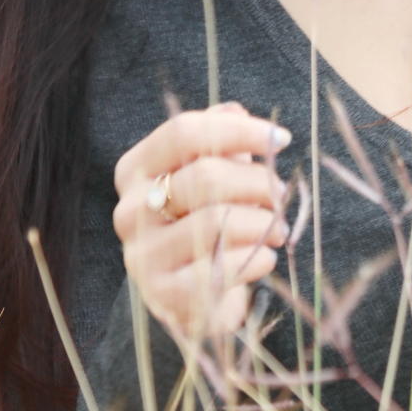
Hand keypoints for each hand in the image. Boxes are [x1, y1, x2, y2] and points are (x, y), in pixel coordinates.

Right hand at [113, 100, 291, 335]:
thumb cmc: (207, 227)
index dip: (239, 130)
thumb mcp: (211, 179)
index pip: (184, 132)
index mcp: (135, 170)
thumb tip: (235, 110)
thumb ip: (219, 143)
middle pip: (205, 176)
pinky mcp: (163, 294)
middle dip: (258, 182)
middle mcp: (130, 210)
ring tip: (279, 229)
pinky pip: (220, 268)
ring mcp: (142, 255)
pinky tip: (265, 257)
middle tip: (281, 195)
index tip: (280, 139)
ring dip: (263, 223)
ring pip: (216, 222)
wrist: (194, 300)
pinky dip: (255, 259)